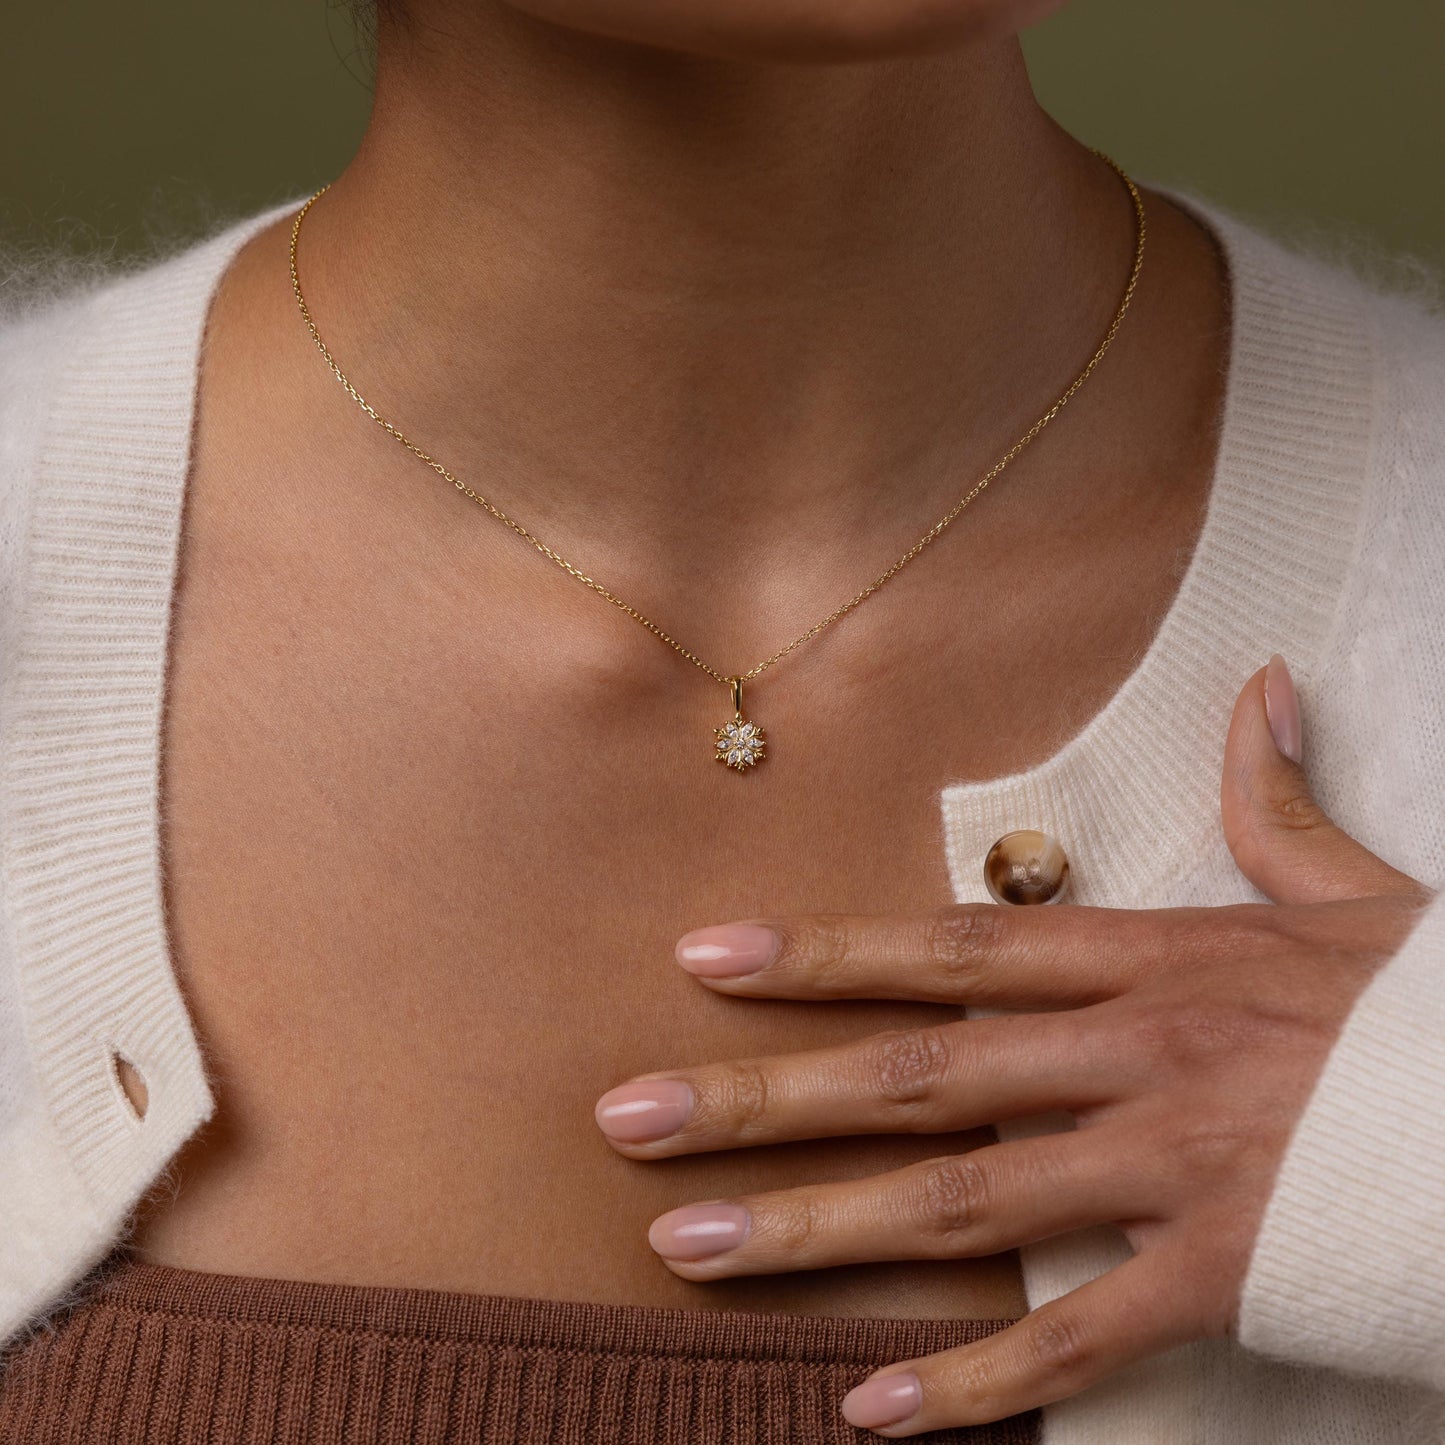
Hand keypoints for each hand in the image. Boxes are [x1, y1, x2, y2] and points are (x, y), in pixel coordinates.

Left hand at [591, 656, 1434, 1434]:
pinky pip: (1080, 1338)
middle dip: (763, 1098)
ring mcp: (1172, 1168)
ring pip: (961, 1205)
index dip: (823, 952)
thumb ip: (1274, 797)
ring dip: (814, 1231)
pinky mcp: (1227, 1273)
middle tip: (627, 1124)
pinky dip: (975, 1381)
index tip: (703, 958)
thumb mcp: (1345, 888)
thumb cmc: (1424, 1001)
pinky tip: (868, 1410)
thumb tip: (1261, 688)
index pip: (950, 949)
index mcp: (1148, 962)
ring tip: (685, 1251)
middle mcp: (1133, 1057)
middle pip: (915, 1079)